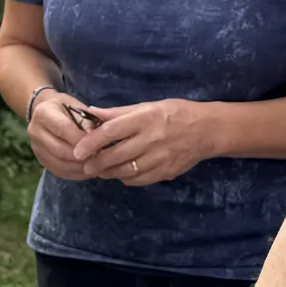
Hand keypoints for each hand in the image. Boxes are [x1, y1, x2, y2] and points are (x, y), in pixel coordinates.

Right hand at [25, 89, 99, 179]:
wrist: (47, 112)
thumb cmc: (65, 107)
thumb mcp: (76, 106)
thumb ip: (85, 120)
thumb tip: (97, 136)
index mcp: (43, 113)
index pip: (63, 128)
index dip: (82, 139)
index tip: (99, 144)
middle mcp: (35, 131)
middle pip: (60, 150)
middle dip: (83, 156)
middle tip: (101, 158)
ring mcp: (36, 148)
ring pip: (60, 164)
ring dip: (80, 168)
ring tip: (98, 166)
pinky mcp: (41, 160)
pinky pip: (59, 172)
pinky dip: (75, 174)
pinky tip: (88, 171)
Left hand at [73, 97, 217, 187]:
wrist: (207, 130)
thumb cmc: (174, 113)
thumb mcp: (146, 106)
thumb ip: (117, 113)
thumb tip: (90, 113)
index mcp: (145, 118)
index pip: (111, 131)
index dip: (91, 142)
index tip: (78, 150)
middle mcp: (152, 138)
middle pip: (116, 155)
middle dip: (96, 163)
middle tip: (85, 164)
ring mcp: (160, 157)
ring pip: (125, 171)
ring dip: (108, 172)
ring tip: (99, 170)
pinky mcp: (166, 171)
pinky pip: (139, 180)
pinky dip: (125, 178)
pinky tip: (120, 173)